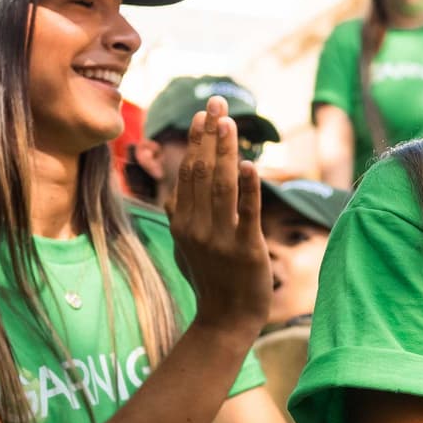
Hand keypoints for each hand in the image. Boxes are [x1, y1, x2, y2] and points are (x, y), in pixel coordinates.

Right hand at [164, 99, 271, 330]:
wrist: (226, 320)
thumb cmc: (212, 280)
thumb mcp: (189, 246)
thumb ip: (183, 217)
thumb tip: (173, 194)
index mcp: (182, 222)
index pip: (188, 172)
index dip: (197, 141)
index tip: (203, 114)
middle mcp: (196, 226)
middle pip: (201, 171)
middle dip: (209, 134)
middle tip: (217, 101)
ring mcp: (220, 238)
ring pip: (221, 185)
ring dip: (225, 151)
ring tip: (230, 122)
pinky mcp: (246, 250)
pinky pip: (246, 213)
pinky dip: (247, 188)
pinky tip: (249, 164)